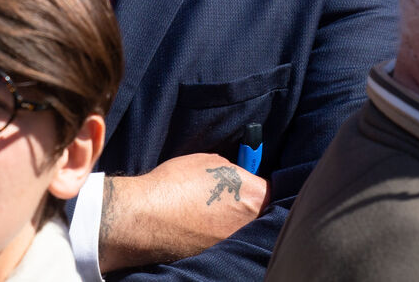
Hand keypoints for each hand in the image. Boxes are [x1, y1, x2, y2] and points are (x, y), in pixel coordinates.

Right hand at [99, 153, 267, 272]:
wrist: (144, 218)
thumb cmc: (174, 184)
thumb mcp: (209, 162)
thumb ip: (232, 171)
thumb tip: (237, 177)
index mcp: (253, 197)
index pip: (273, 191)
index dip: (260, 186)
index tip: (250, 184)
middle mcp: (249, 224)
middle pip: (261, 214)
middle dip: (250, 206)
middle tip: (233, 199)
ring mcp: (234, 243)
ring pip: (243, 230)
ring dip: (234, 222)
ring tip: (212, 214)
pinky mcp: (217, 257)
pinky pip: (226, 242)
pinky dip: (217, 235)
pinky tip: (200, 227)